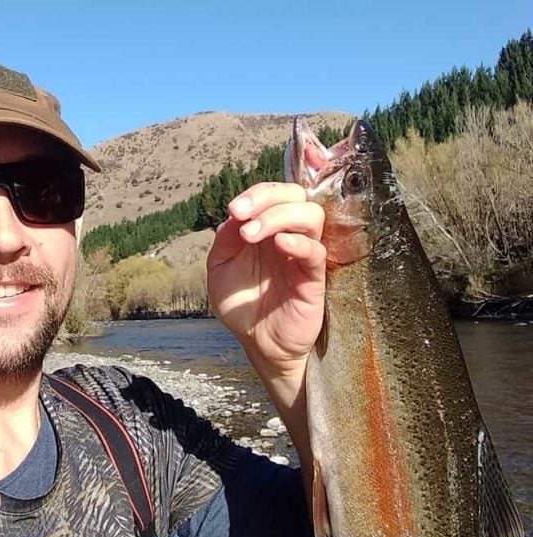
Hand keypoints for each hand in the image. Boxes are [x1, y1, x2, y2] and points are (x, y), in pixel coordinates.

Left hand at [207, 182, 326, 379]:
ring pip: (310, 215)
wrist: (257, 343)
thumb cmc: (242, 306)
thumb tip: (236, 215)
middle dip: (268, 197)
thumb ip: (225, 240)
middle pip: (296, 194)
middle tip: (243, 215)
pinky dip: (298, 242)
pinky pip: (315, 251)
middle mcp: (287, 235)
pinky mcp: (313, 277)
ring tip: (251, 234)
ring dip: (279, 216)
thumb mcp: (220, 269)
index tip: (235, 209)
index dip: (256, 194)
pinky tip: (279, 244)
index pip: (272, 194)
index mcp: (266, 228)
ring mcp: (302, 254)